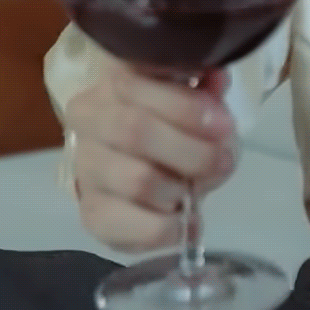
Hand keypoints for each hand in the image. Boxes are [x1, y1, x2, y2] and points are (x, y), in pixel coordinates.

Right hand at [63, 62, 237, 252]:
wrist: (146, 159)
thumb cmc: (176, 118)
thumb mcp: (196, 95)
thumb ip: (205, 88)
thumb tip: (216, 80)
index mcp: (114, 80)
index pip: (137, 85)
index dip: (185, 107)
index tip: (223, 125)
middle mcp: (90, 119)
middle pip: (134, 131)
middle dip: (190, 150)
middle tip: (223, 162)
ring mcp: (86, 167)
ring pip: (135, 179)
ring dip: (179, 188)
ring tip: (198, 190)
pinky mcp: (91, 212)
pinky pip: (125, 226)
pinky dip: (166, 229)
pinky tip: (188, 224)